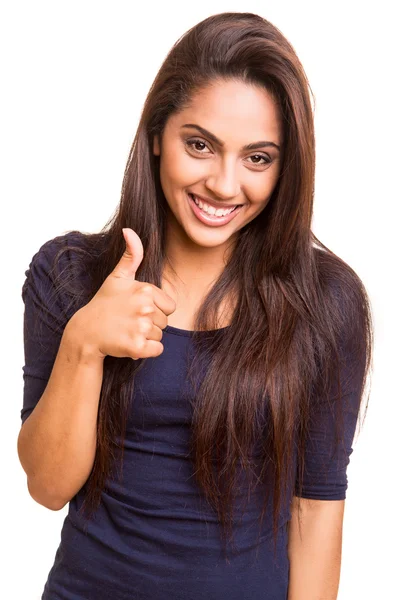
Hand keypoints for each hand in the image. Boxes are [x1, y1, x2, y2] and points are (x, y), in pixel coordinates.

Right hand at [70, 228, 175, 359]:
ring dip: (146, 337)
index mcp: (144, 290)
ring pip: (160, 336)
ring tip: (126, 331)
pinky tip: (130, 343)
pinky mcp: (137, 347)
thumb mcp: (118, 277)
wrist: (86, 332)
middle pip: (165, 322)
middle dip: (150, 324)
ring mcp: (141, 328)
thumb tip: (129, 230)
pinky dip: (146, 351)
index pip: (169, 306)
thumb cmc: (104, 304)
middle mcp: (145, 307)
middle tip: (128, 321)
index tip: (135, 309)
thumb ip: (131, 255)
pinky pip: (157, 350)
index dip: (155, 309)